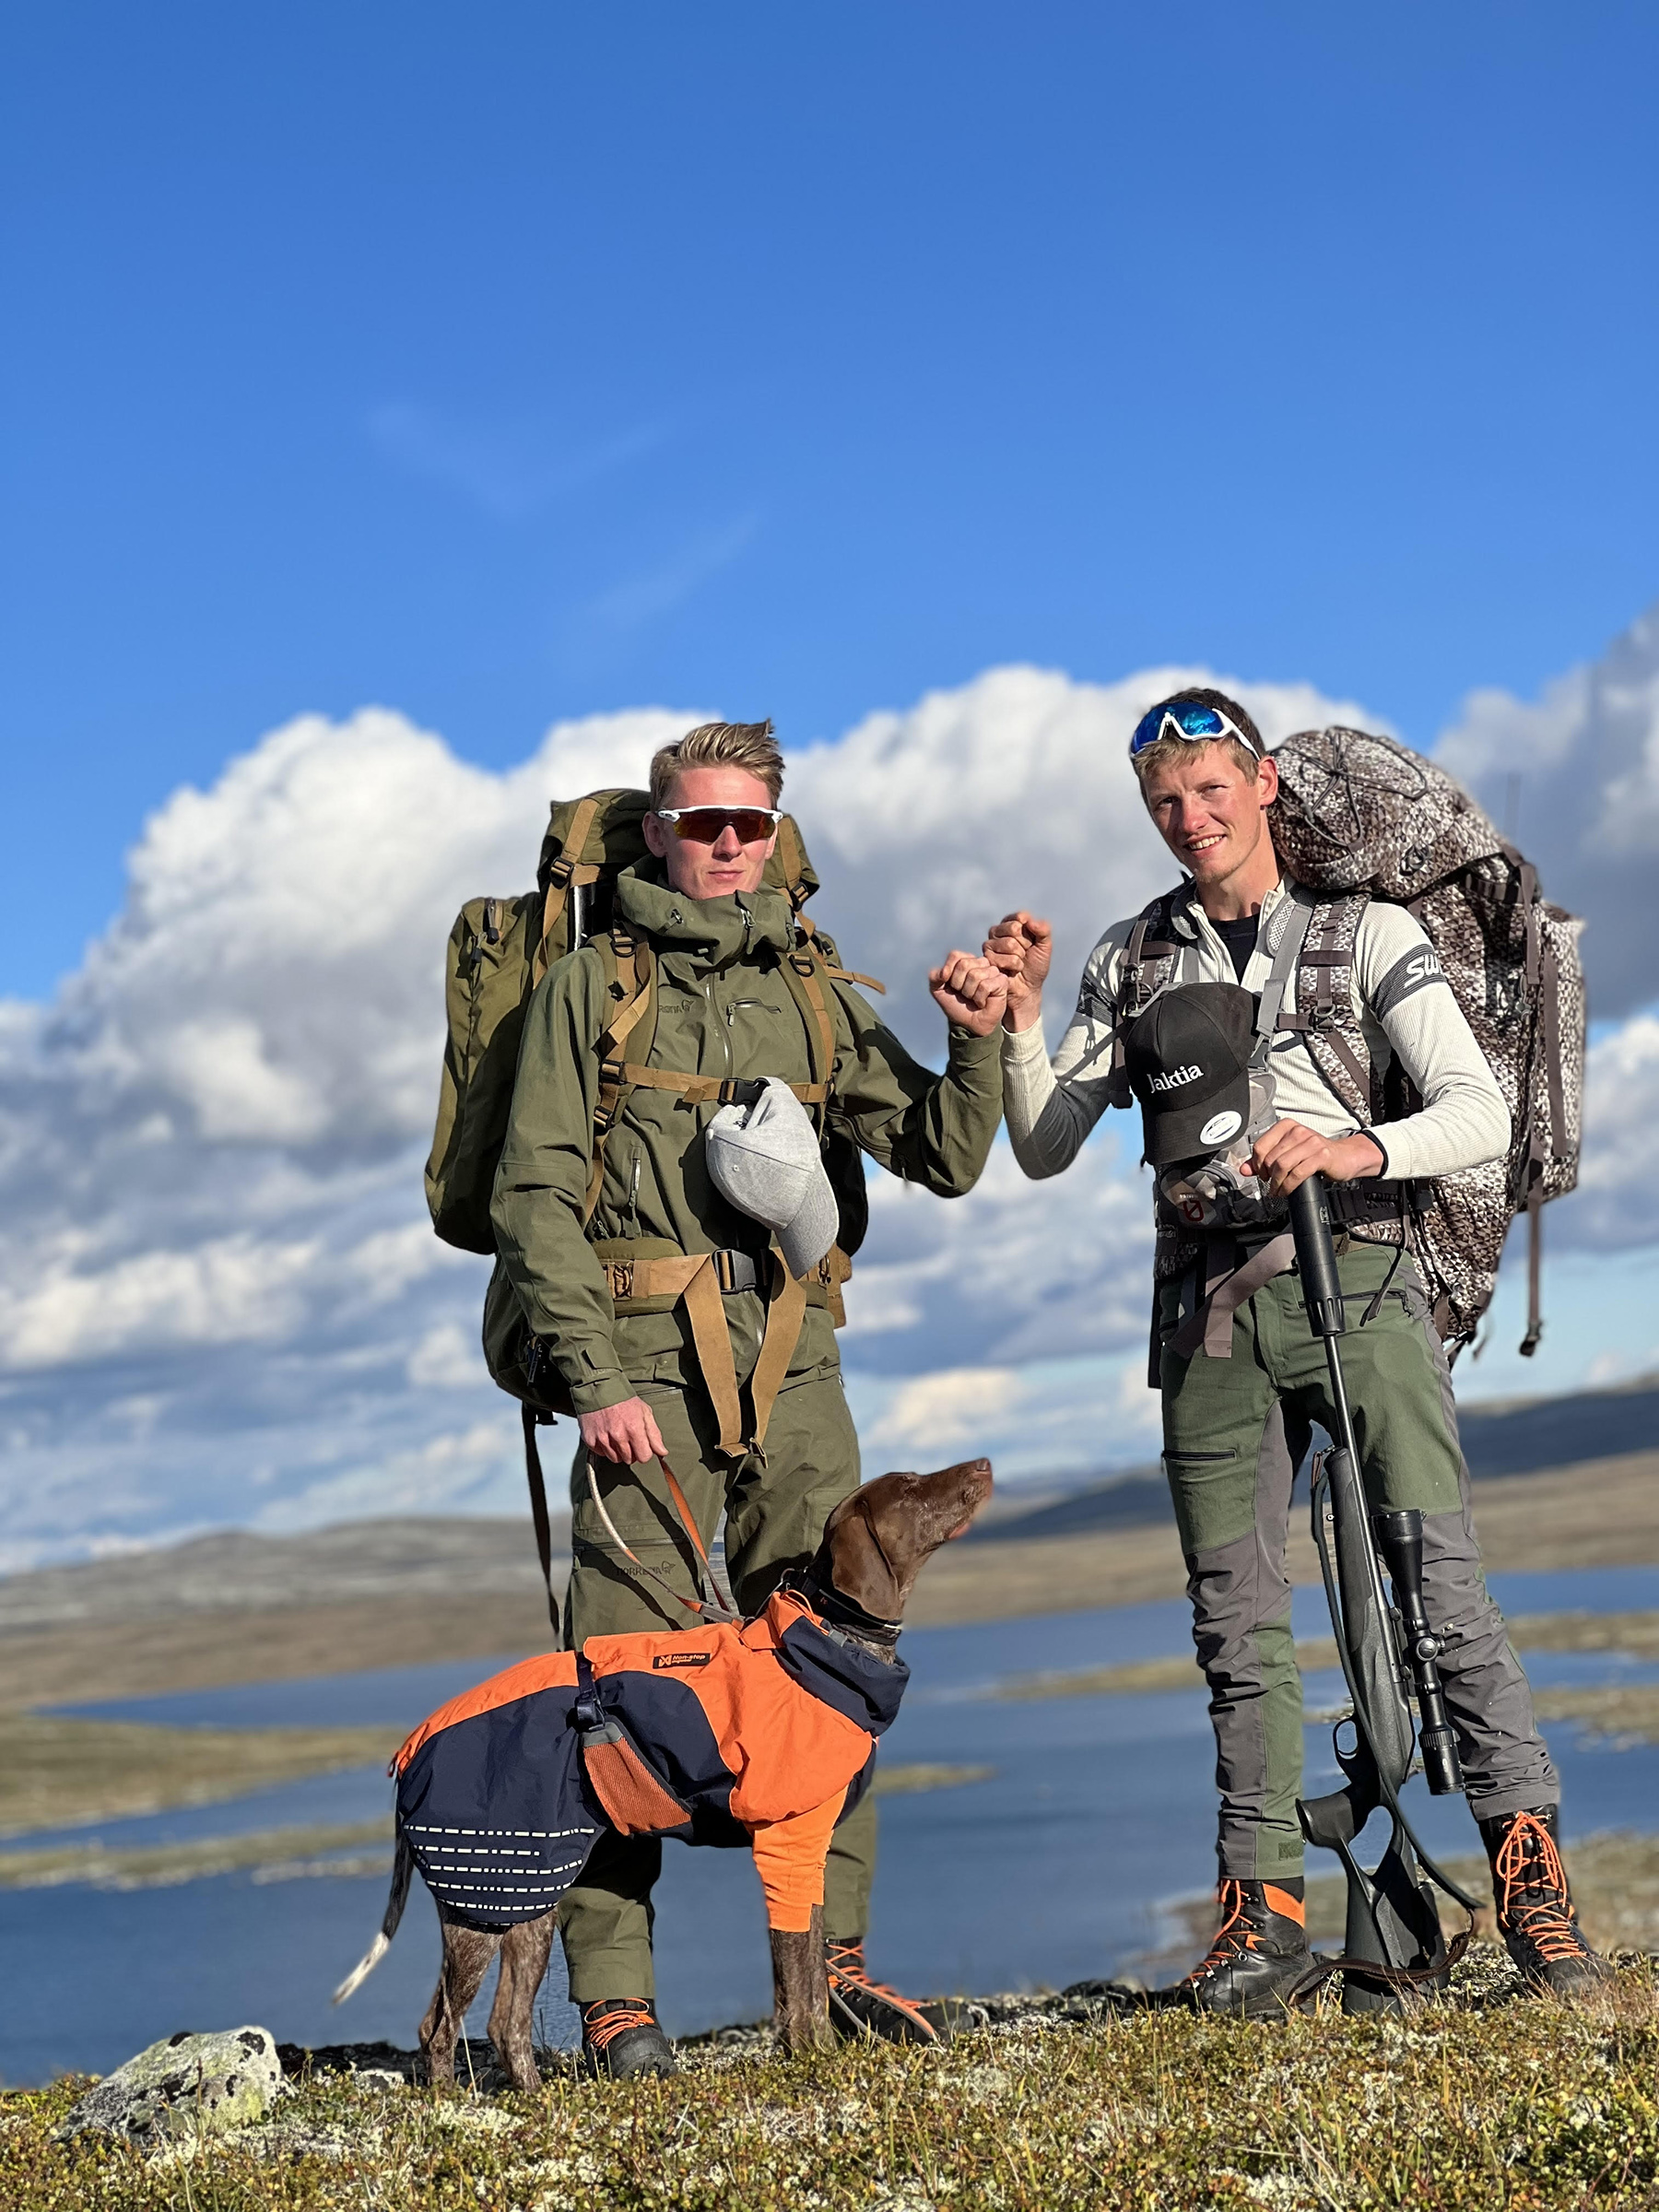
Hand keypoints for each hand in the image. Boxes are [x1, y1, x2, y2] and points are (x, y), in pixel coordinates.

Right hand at [579, 1396, 667, 1465]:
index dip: (645, 1452)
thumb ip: (654, 1434)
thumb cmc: (623, 1400)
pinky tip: (607, 1436)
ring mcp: (603, 1439)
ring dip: (618, 1451)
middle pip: (629, 1460)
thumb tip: (662, 1452)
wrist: (599, 1389)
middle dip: (632, 1452)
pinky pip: (601, 1454)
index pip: (644, 1457)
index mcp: (634, 1429)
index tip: (642, 1446)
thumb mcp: (645, 1412)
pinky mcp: (590, 1440)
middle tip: (629, 1439)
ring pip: (615, 1459)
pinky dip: (605, 1448)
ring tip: (617, 1436)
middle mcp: (618, 1436)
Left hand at [929, 950, 1008, 1036]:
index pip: (955, 955)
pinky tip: (982, 1002)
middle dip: (959, 984)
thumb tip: (944, 972)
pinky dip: (979, 998)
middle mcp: (980, 963)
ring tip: (973, 998)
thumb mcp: (938, 990)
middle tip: (964, 994)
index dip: (949, 972)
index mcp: (966, 961)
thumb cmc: (957, 1006)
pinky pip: (985, 985)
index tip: (951, 986)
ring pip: (975, 975)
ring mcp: (992, 971)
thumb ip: (934, 977)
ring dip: (969, 993)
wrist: (970, 1024)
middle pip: (964, 964)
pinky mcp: (1002, 981)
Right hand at [983, 912, 1052, 1031]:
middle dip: (1024, 945)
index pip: (1020, 917)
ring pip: (1008, 944)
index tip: (1032, 942)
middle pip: (1013, 928)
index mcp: (1012, 924)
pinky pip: (1001, 958)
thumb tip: (1030, 921)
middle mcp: (998, 932)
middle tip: (1024, 955)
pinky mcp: (985, 958)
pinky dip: (1012, 966)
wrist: (1027, 989)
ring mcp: (990, 945)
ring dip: (1019, 958)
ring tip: (1018, 964)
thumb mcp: (1045, 947)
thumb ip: (1043, 930)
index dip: (1030, 932)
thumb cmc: (1036, 967)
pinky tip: (1010, 971)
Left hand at [1248, 1120, 1385, 1199]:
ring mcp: (1310, 1142)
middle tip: (1270, 1185)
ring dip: (1277, 1183)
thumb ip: (1264, 1160)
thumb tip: (1244, 1169)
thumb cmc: (1315, 1155)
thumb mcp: (1288, 1154)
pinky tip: (1287, 1190)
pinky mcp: (1321, 1156)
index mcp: (1286, 1127)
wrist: (1344, 1157)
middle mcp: (1298, 1131)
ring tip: (1277, 1190)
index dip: (1256, 1164)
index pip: (1260, 1146)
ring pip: (1282, 1165)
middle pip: (1270, 1158)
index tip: (1260, 1174)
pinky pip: (1297, 1174)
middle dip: (1267, 1176)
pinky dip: (1288, 1186)